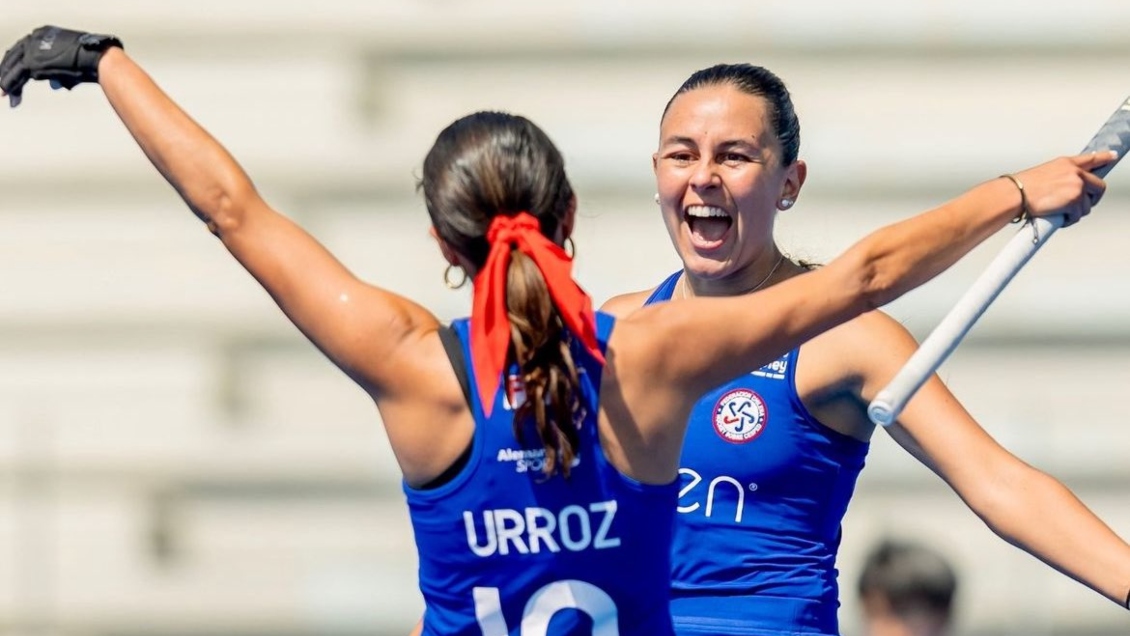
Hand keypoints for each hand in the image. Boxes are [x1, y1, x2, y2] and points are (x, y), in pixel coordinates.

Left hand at [0, 25, 122, 107]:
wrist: (97, 59)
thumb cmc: (92, 60)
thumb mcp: (72, 64)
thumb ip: (59, 72)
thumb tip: (54, 84)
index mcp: (44, 34)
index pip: (24, 49)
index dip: (18, 63)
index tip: (16, 75)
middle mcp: (34, 38)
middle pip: (14, 56)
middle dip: (8, 72)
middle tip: (4, 85)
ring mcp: (32, 49)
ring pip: (13, 67)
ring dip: (8, 82)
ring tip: (5, 94)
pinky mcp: (32, 62)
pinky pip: (15, 76)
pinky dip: (11, 86)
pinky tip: (9, 94)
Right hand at [1011, 151, 1116, 226]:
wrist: (1015, 195)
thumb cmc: (1021, 187)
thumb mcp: (1043, 175)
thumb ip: (1060, 178)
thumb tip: (1067, 191)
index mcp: (1065, 163)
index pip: (1090, 159)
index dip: (1104, 158)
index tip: (1113, 156)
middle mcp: (1074, 172)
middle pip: (1098, 187)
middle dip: (1090, 199)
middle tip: (1077, 206)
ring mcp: (1076, 185)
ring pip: (1087, 205)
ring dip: (1074, 212)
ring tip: (1058, 212)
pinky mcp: (1075, 200)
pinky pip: (1078, 215)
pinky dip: (1068, 220)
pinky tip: (1057, 217)